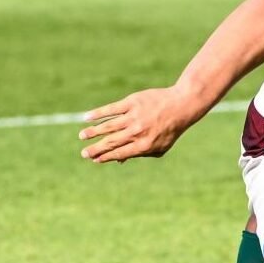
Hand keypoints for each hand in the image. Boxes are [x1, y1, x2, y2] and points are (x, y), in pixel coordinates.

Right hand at [78, 86, 197, 163]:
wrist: (181, 104)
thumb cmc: (170, 128)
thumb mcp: (159, 147)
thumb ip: (139, 154)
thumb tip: (118, 160)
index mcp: (143, 145)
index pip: (118, 153)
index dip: (104, 158)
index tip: (94, 159)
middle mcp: (137, 132)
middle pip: (110, 142)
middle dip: (95, 149)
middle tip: (83, 153)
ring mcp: (134, 116)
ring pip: (108, 126)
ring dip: (93, 132)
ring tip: (82, 136)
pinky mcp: (132, 102)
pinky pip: (111, 109)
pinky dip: (98, 114)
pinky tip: (87, 117)